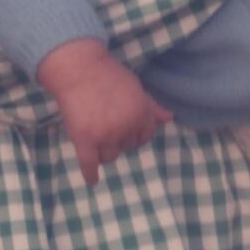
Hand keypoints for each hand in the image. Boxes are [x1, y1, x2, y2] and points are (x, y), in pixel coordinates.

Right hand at [37, 37, 171, 184]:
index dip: (135, 133)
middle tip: (106, 125)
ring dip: (104, 151)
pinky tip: (92, 181)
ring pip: (110, 157)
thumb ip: (152, 107)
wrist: (79, 69)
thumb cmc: (109, 75)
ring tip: (95, 137)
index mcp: (141, 114)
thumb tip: (169, 119)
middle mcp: (126, 127)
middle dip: (119, 139)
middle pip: (126, 147)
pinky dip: (90, 174)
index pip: (144, 137)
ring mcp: (105, 135)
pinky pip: (89, 164)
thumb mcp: (136, 87)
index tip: (125, 129)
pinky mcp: (84, 140)